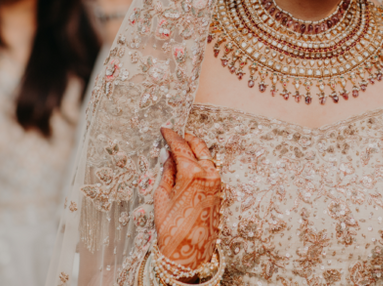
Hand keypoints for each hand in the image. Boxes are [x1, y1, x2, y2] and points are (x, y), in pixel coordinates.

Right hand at [153, 128, 222, 270]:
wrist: (189, 253)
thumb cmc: (172, 228)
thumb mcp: (162, 196)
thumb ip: (167, 172)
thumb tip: (168, 156)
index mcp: (193, 173)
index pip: (181, 146)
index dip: (171, 136)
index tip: (165, 129)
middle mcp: (209, 174)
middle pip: (198, 146)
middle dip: (186, 138)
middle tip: (175, 135)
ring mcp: (217, 181)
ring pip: (207, 156)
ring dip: (195, 149)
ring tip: (181, 149)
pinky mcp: (220, 190)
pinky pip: (210, 168)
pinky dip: (201, 161)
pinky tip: (190, 164)